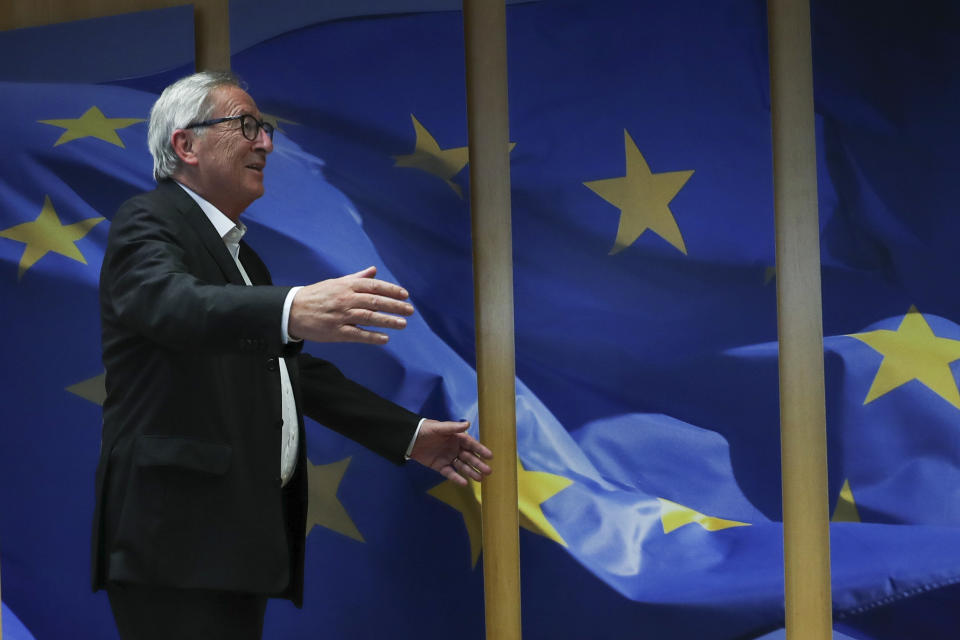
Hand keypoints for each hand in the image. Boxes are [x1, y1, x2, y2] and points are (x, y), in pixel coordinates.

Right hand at [288, 266, 413, 343]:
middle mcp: (345, 299)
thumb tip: (373, 270)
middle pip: (375, 302)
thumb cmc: (317, 295)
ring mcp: (341, 316)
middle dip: (395, 306)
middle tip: (410, 310)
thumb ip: (357, 278)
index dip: (391, 290)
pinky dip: (372, 337)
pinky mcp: (335, 332)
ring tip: (402, 324)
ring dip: (387, 321)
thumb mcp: (336, 283)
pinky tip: (385, 339)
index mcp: (346, 286)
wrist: (291, 310)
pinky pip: (357, 334)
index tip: (405, 295)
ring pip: (369, 317)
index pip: (374, 286)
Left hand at [410, 420, 492, 485]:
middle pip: (469, 457)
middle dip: (478, 464)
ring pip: (462, 466)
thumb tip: (468, 424)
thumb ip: (453, 427)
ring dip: (471, 472)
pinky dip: (457, 478)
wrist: (410, 439)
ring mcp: (448, 458)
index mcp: (457, 438)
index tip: (490, 456)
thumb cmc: (426, 430)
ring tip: (480, 479)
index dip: (481, 450)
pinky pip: (450, 473)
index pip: (471, 444)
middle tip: (488, 471)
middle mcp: (455, 449)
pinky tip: (464, 483)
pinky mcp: (440, 466)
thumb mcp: (439, 428)